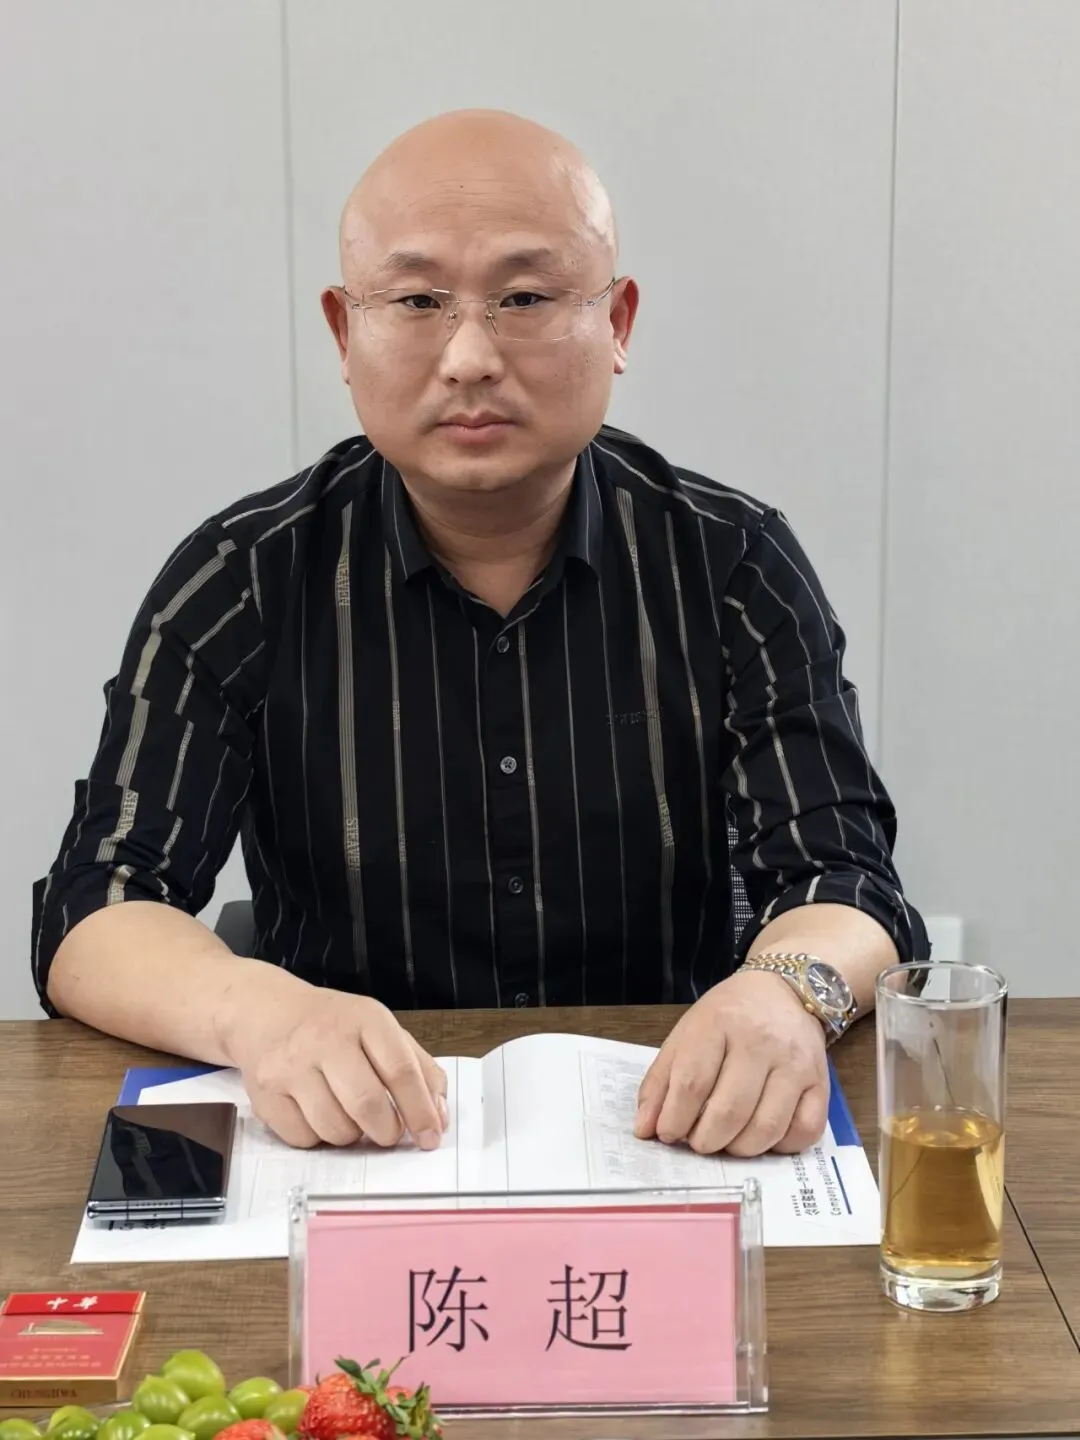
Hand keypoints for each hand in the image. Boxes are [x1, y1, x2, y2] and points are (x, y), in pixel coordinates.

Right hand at [226, 982, 447, 1149]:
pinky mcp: (265, 1093)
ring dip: (351, 1135)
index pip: (400, 1070)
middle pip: (367, 1103)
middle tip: (389, 1133)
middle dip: (387, 1131)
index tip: (431, 1136)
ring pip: (334, 1128)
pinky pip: (303, 1138)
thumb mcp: (381, 1030)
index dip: (421, 1110)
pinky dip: (318, 1138)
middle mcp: (325, 1038)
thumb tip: (438, 1117)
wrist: (265, 1012)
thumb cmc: (333, 1026)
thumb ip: (418, 1069)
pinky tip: (317, 1114)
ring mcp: (290, 1066)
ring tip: (349, 1115)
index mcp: (364, 1018)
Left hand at [634, 970, 829, 1155]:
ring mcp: (796, 1063)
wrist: (785, 991)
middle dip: (705, 1140)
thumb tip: (644, 1129)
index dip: (674, 1119)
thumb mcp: (686, 1034)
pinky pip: (805, 1131)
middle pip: (729, 1111)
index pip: (693, 1083)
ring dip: (739, 1148)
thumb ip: (662, 1080)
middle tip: (698, 1142)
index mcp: (720, 1024)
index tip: (667, 1133)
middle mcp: (761, 1042)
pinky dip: (780, 1147)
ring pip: (767, 1128)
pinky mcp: (821, 1083)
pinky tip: (764, 1138)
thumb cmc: (729, 1016)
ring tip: (726, 1142)